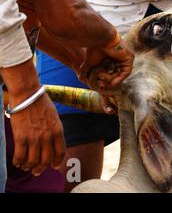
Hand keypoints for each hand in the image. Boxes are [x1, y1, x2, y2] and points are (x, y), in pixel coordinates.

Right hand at [1, 59, 65, 175]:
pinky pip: (20, 155)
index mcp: (58, 130)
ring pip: (33, 160)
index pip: (60, 152)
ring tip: (26, 166)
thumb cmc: (41, 103)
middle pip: (46, 159)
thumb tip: (52, 142)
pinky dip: (18, 161)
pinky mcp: (21, 137)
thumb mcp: (54, 117)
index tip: (54, 166)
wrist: (28, 94)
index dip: (57, 161)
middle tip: (37, 171)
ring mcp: (34, 138)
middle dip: (41, 168)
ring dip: (29, 166)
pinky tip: (17, 162)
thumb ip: (54, 130)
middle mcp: (48, 136)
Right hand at [79, 37, 133, 89]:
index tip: (101, 83)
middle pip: (118, 71)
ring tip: (107, 84)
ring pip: (122, 72)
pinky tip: (112, 83)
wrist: (100, 38)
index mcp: (114, 55)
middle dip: (111, 80)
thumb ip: (87, 69)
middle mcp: (121, 56)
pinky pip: (126, 71)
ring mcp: (126, 56)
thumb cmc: (94, 47)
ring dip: (114, 80)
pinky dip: (120, 78)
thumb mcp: (90, 62)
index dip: (107, 77)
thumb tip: (81, 78)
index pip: (113, 69)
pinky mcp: (129, 57)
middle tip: (103, 85)